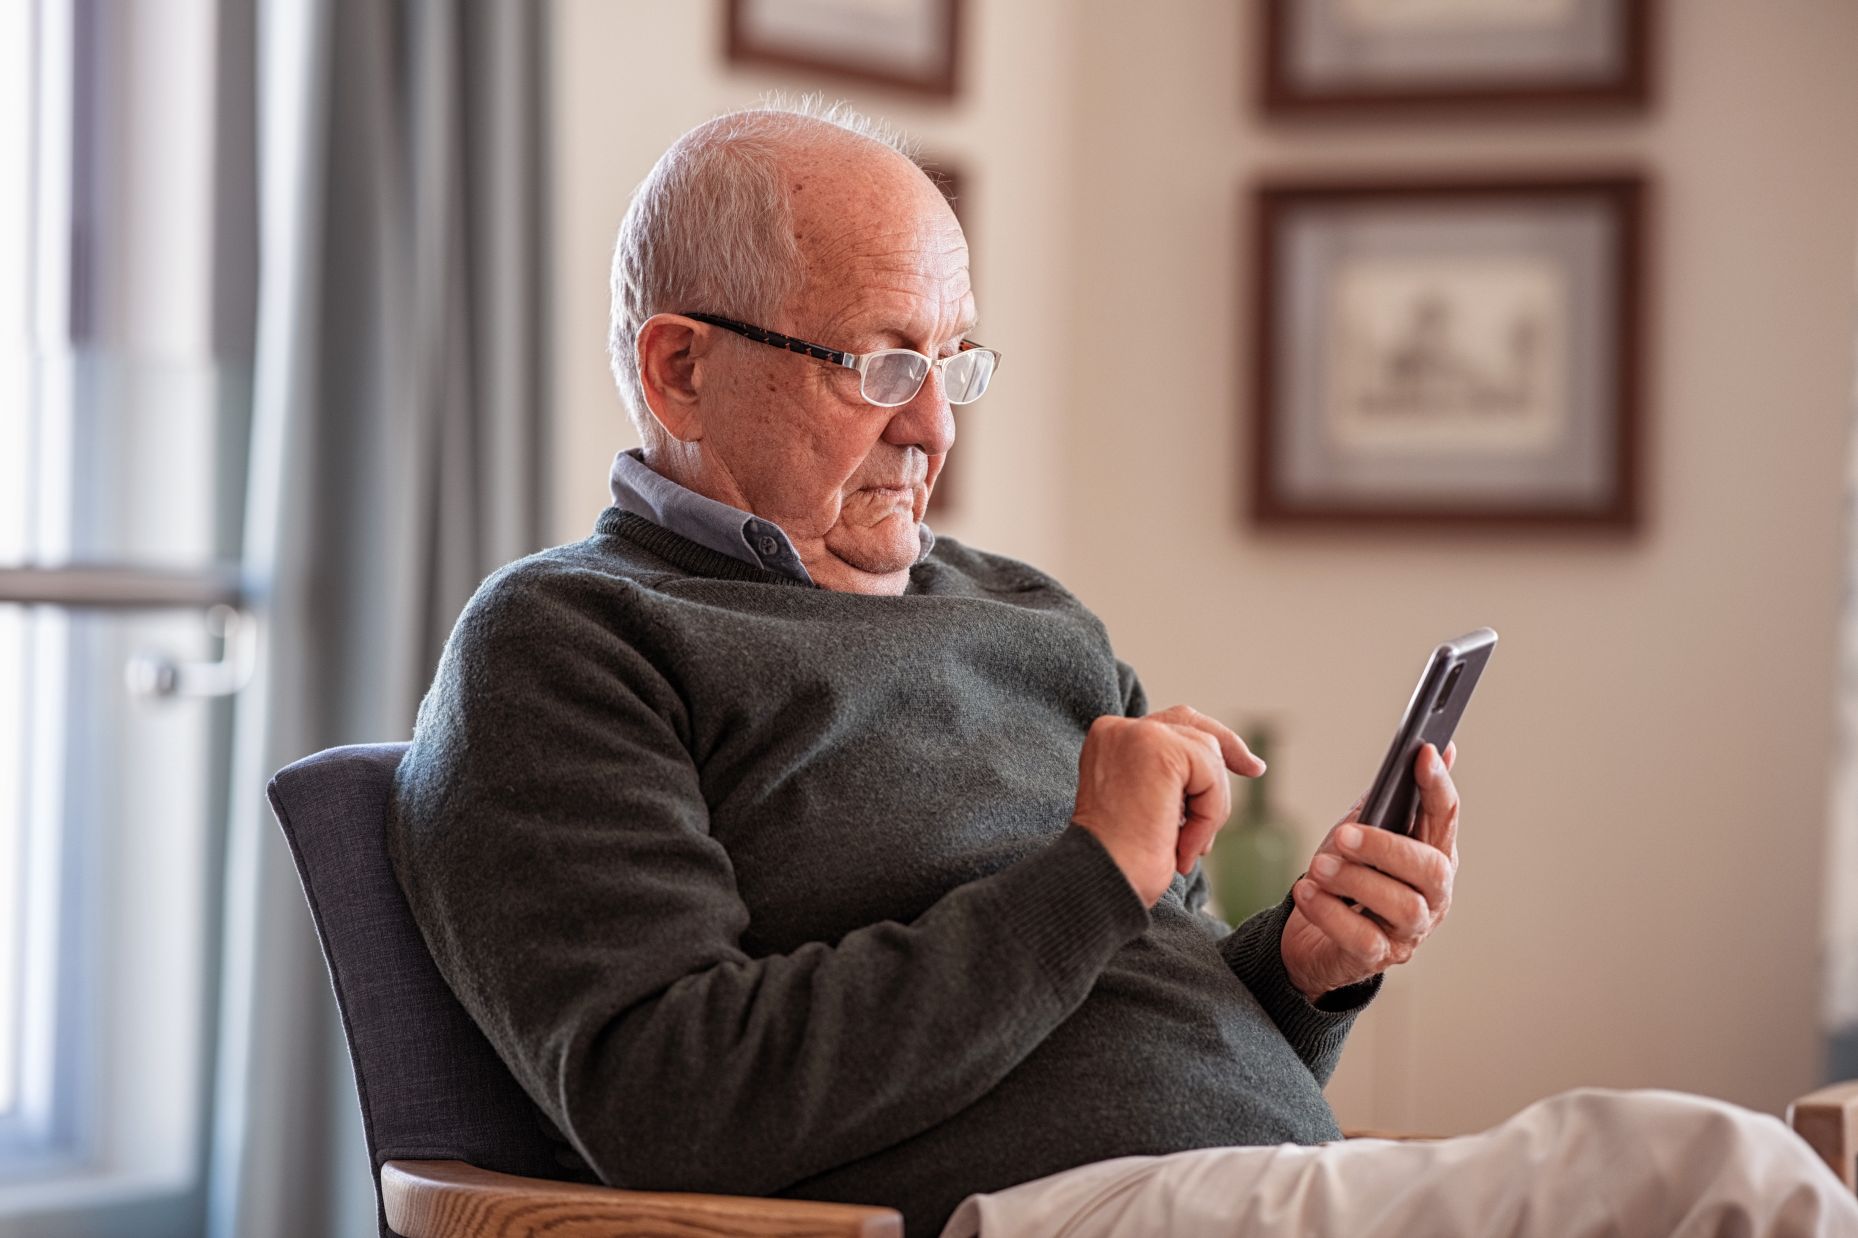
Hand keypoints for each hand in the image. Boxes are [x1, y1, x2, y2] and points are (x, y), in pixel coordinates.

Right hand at [1072, 706, 1264, 905]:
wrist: (1100, 883)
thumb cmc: (1122, 860)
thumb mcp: (1146, 805)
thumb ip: (1171, 776)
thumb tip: (1227, 764)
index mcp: (1109, 740)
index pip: (1170, 725)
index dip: (1210, 742)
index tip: (1247, 764)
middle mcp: (1117, 729)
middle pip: (1192, 726)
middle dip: (1226, 752)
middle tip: (1254, 769)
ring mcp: (1136, 734)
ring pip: (1208, 754)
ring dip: (1210, 807)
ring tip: (1185, 846)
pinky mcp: (1158, 749)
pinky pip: (1210, 775)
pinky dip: (1209, 815)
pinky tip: (1185, 845)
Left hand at [1281, 741, 1459, 1001]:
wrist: (1315, 938)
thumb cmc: (1347, 878)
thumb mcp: (1365, 832)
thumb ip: (1391, 799)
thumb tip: (1429, 750)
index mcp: (1433, 856)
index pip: (1446, 816)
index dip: (1437, 785)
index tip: (1422, 754)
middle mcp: (1433, 895)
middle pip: (1430, 868)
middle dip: (1387, 847)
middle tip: (1345, 836)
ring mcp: (1410, 930)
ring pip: (1403, 905)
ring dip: (1355, 880)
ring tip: (1318, 867)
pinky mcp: (1379, 957)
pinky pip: (1362, 938)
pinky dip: (1330, 913)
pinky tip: (1306, 892)